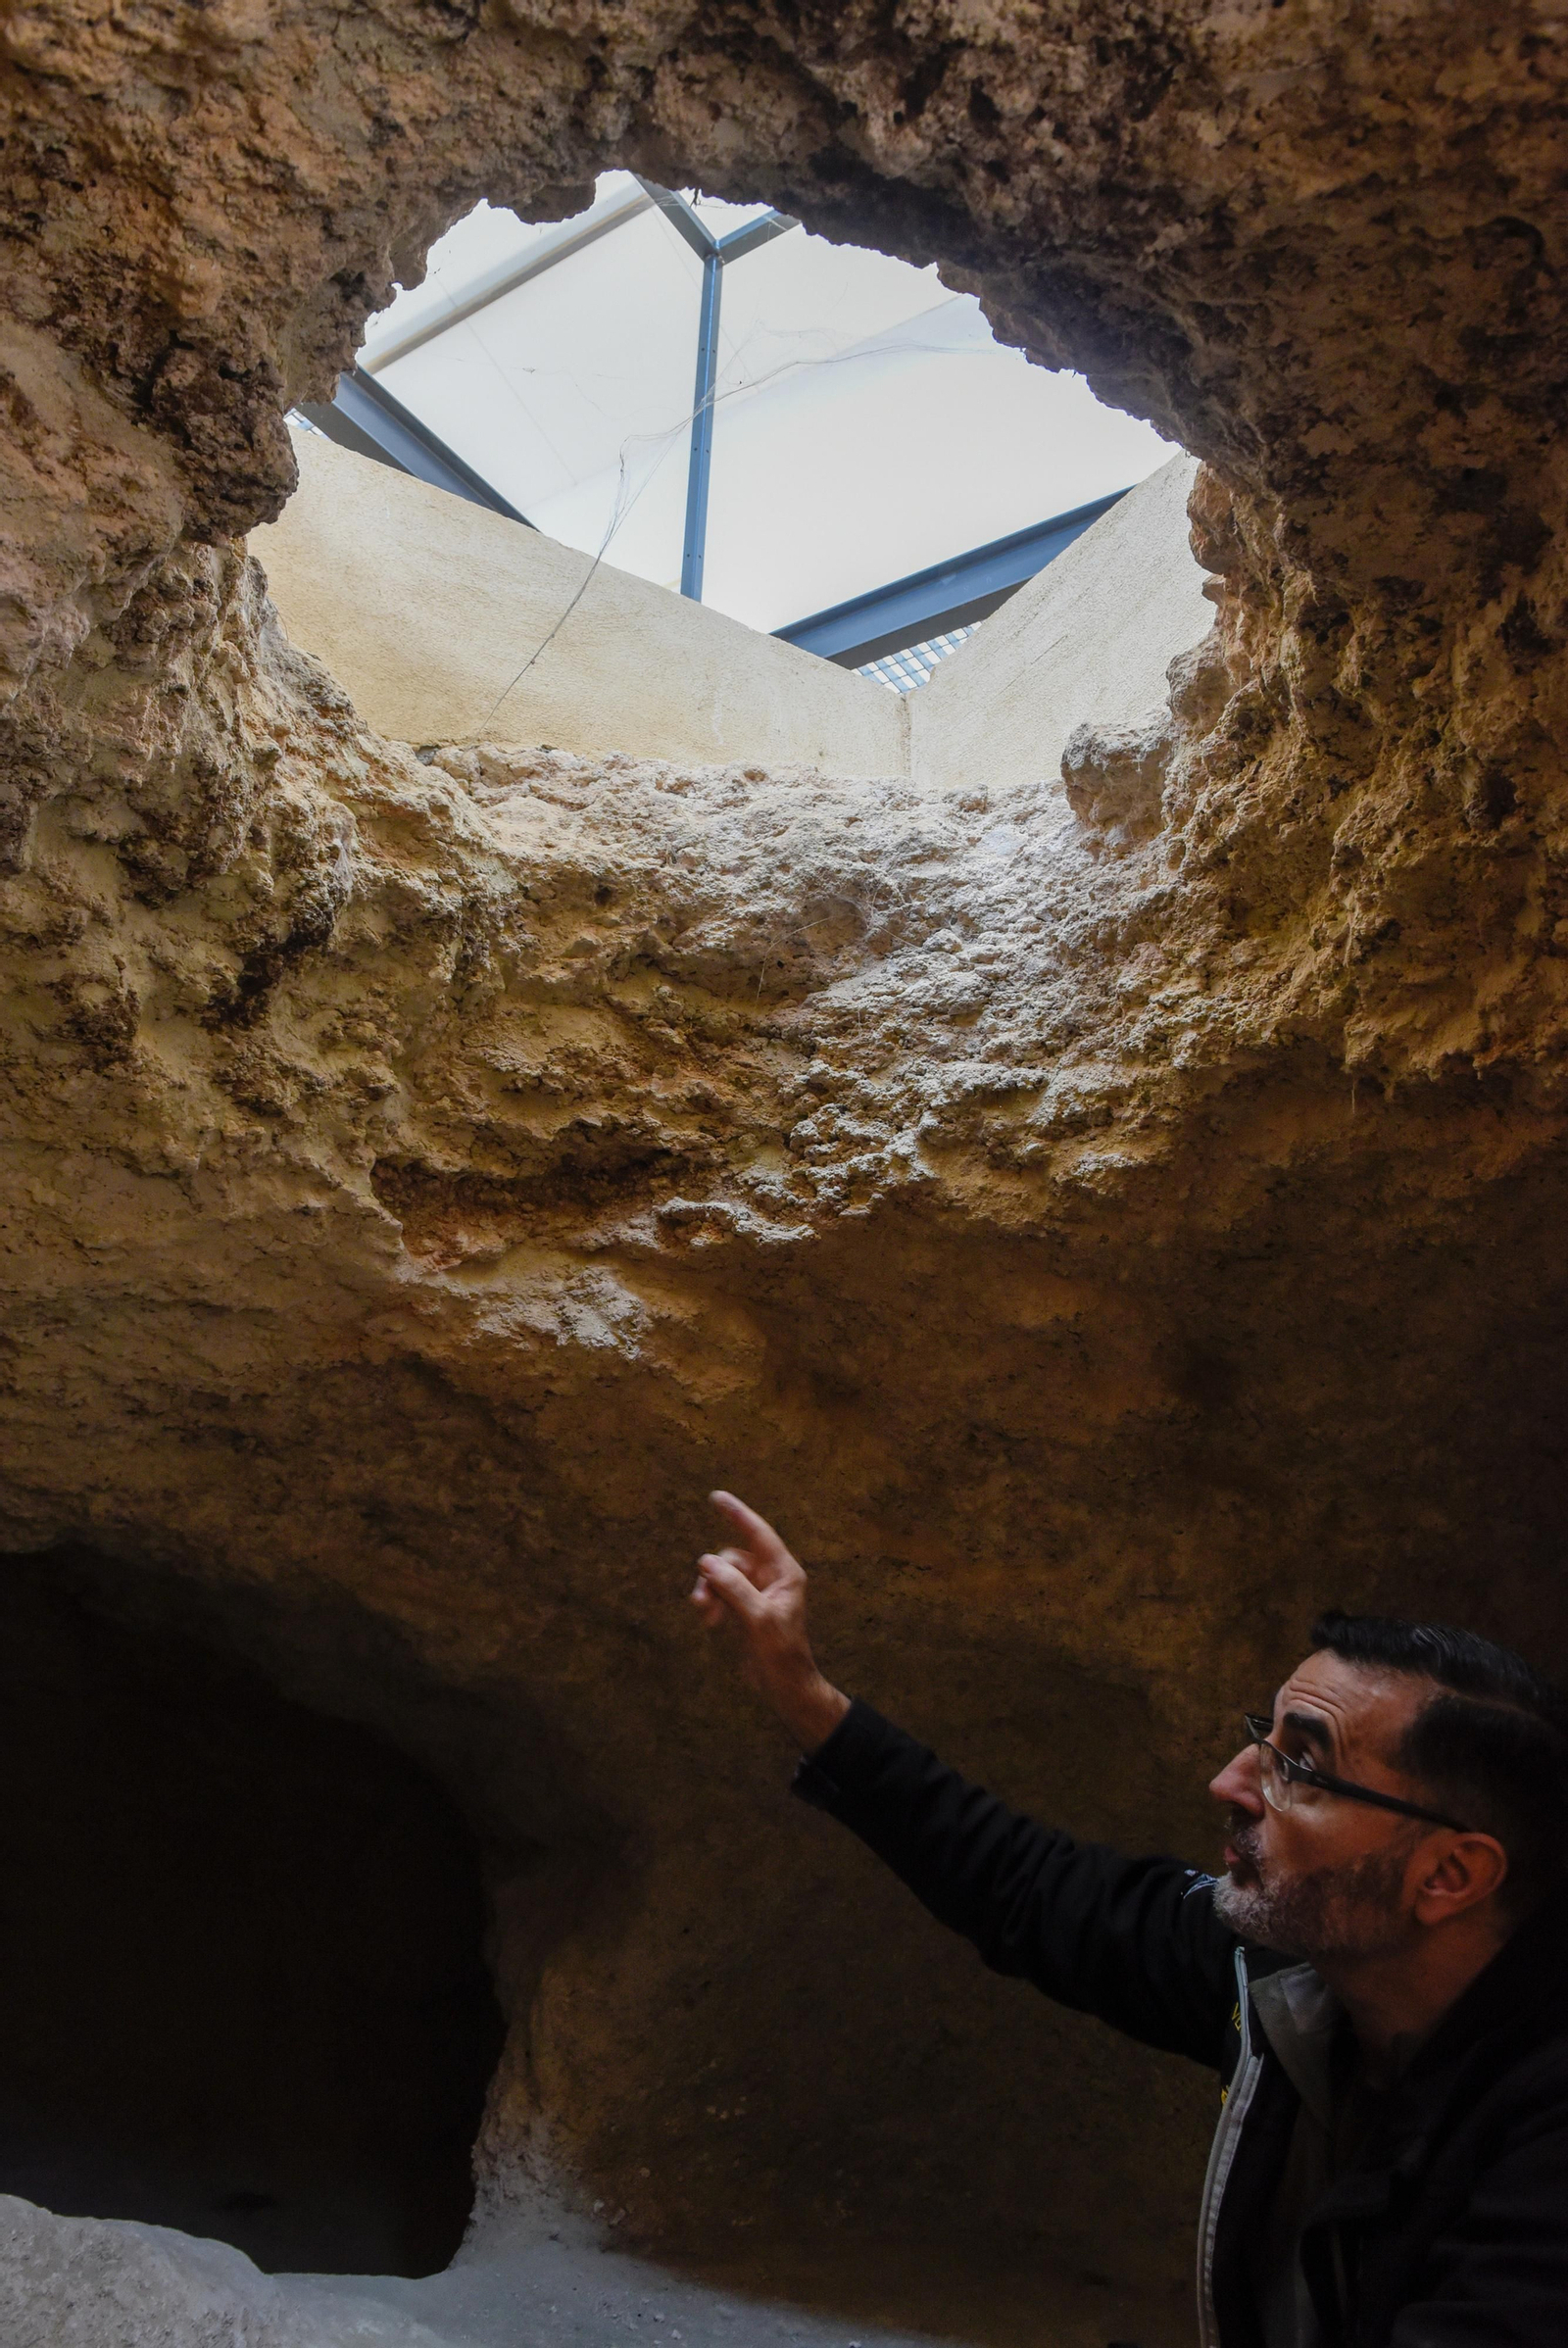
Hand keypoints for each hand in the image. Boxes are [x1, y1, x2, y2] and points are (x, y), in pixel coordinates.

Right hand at [690, 1491, 849, 1753]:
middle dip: (714, 1575)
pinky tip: (710, 1622)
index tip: (717, 1496)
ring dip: (709, 1591)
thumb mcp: (757, 1617)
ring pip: (722, 1576)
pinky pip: (720, 1593)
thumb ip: (733, 1587)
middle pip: (732, 1558)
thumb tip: (707, 1561)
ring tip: (704, 1614)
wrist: (784, 1685)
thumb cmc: (781, 1652)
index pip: (758, 1535)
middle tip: (703, 1599)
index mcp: (784, 1573)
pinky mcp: (743, 1609)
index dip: (738, 1514)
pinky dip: (712, 1604)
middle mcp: (771, 1578)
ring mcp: (756, 1593)